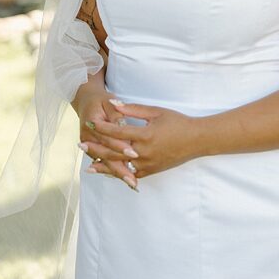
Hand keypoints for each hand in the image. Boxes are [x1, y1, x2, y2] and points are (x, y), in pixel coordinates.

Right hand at [73, 87, 140, 188]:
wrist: (86, 100)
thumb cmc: (100, 100)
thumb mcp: (109, 101)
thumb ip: (118, 113)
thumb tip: (124, 125)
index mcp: (91, 123)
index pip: (108, 138)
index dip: (120, 146)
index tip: (133, 153)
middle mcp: (87, 137)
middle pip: (105, 154)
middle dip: (120, 167)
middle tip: (133, 177)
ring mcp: (89, 144)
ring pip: (104, 161)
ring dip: (118, 173)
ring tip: (131, 183)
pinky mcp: (93, 149)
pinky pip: (103, 162)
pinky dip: (113, 171)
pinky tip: (124, 178)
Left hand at [85, 101, 203, 180]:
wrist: (197, 140)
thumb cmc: (177, 122)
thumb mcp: (155, 111)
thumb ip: (132, 109)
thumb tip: (113, 104)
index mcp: (145, 135)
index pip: (117, 132)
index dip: (101, 128)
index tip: (89, 123)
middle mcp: (145, 152)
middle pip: (114, 151)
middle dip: (96, 148)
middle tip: (80, 145)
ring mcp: (148, 163)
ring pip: (122, 166)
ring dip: (104, 165)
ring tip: (89, 166)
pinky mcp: (152, 170)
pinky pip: (133, 174)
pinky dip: (120, 174)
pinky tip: (110, 174)